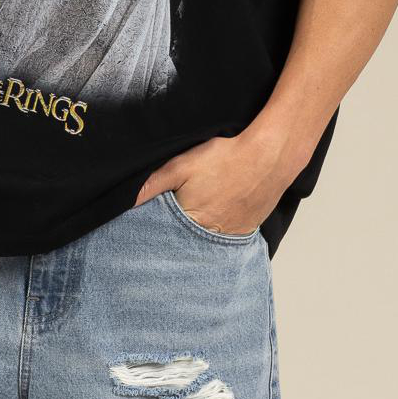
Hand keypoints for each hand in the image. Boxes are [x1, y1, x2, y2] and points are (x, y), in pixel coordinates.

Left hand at [134, 130, 292, 237]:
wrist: (270, 156)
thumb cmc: (226, 157)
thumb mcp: (182, 166)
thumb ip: (153, 184)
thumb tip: (127, 201)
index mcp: (190, 221)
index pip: (164, 235)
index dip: (156, 232)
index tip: (146, 233)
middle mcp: (211, 235)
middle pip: (185, 242)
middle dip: (175, 238)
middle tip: (173, 226)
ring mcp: (231, 236)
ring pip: (206, 242)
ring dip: (197, 237)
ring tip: (194, 224)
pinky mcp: (246, 231)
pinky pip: (226, 240)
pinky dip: (217, 233)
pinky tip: (215, 220)